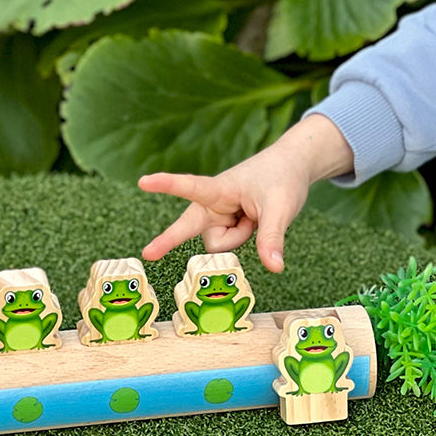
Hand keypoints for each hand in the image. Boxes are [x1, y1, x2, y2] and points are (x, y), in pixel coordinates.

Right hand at [139, 114, 352, 272]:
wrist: (292, 167)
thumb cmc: (282, 178)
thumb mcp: (281, 207)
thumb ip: (273, 237)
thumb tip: (274, 268)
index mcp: (221, 188)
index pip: (191, 186)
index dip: (167, 184)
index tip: (143, 181)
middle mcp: (214, 203)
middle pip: (190, 226)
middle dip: (170, 238)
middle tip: (147, 254)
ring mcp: (219, 215)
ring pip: (218, 244)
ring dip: (238, 237)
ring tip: (255, 216)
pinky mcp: (227, 225)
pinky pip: (229, 246)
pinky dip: (242, 238)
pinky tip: (253, 222)